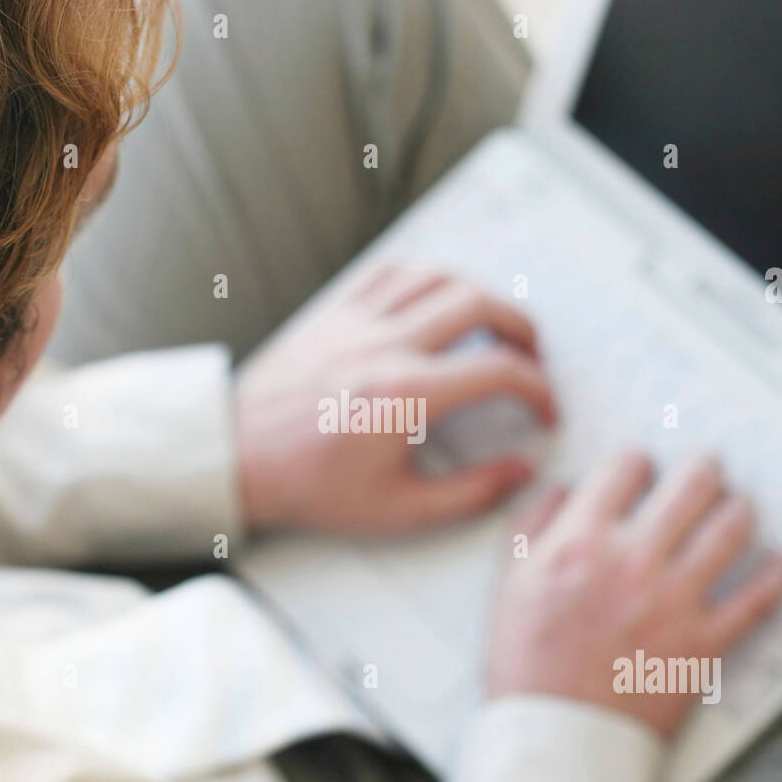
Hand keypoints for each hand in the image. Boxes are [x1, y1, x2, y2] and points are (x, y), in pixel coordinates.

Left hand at [235, 266, 557, 533]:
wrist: (238, 458)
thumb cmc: (307, 486)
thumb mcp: (397, 510)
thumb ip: (469, 493)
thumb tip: (519, 470)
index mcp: (403, 396)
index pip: (498, 371)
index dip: (537, 389)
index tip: (543, 408)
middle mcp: (384, 346)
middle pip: (479, 304)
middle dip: (521, 327)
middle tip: (530, 356)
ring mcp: (357, 321)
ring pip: (439, 276)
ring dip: (479, 294)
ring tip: (493, 324)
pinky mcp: (334, 312)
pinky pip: (393, 272)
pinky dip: (428, 277)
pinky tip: (438, 300)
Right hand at [487, 451, 781, 737]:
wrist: (555, 737)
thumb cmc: (528, 665)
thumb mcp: (509, 584)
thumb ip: (533, 526)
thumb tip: (561, 490)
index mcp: (581, 542)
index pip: (626, 468)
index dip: (637, 462)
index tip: (641, 471)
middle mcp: (633, 561)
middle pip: (691, 484)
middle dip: (703, 469)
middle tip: (706, 472)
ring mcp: (675, 600)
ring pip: (731, 529)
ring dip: (739, 508)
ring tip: (738, 506)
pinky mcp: (705, 642)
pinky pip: (758, 598)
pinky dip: (775, 576)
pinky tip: (778, 565)